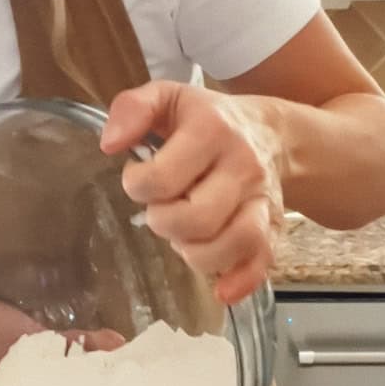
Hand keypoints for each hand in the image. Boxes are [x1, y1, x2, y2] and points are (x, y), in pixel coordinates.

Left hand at [100, 81, 284, 304]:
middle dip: (164, 223)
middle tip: (162, 210)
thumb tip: (110, 144)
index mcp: (211, 130)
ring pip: (229, 245)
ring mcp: (262, 199)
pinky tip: (220, 288)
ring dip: (194, 253)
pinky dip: (239, 281)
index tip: (139, 179)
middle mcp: (242, 165)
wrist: (270, 132)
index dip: (138, 186)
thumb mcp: (168, 97)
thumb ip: (131, 109)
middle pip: (196, 218)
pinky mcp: (274, 227)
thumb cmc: (207, 120)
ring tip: (185, 235)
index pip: (162, 178)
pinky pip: (261, 262)